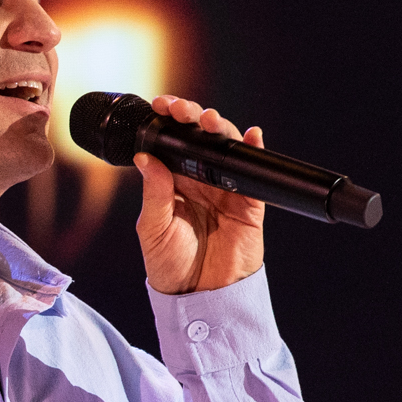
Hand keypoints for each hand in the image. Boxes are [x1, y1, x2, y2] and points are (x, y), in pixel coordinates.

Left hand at [132, 95, 265, 294]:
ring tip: (209, 120)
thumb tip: (146, 158)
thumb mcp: (153, 228)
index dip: (169, 121)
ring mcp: (226, 189)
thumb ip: (154, 193)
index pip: (173, 142)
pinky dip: (254, 151)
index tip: (160, 106)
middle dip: (192, 117)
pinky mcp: (249, 203)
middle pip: (200, 138)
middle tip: (181, 110)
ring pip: (226, 148)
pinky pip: (254, 173)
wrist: (199, 296)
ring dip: (220, 128)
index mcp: (174, 182)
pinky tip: (251, 136)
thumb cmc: (171, 265)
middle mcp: (200, 180)